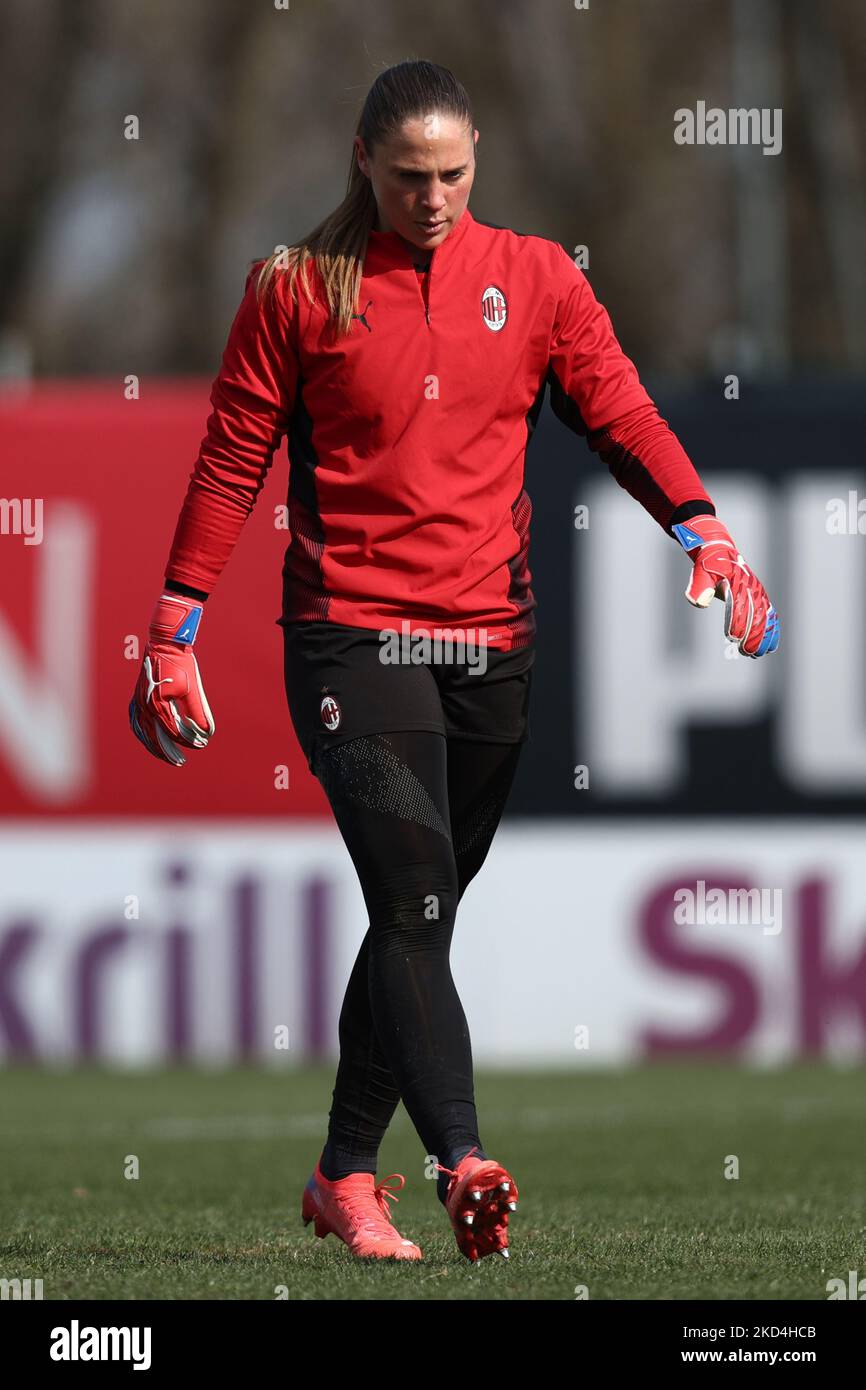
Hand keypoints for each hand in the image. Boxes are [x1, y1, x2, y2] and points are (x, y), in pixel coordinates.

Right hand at [129, 593, 214, 764]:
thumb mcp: (192, 689)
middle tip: (181, 763)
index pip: (173, 732)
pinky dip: (143, 735)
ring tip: (167, 757)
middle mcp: (144, 706)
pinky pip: (136, 723)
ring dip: (154, 747)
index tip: (200, 745)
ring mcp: (138, 702)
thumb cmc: (181, 665)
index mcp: (158, 704)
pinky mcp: (137, 699)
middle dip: (169, 752)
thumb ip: (198, 711)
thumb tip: (206, 731)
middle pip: (156, 737)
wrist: (164, 645)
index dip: (187, 741)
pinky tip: (149, 741)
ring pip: (143, 733)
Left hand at [673, 515, 779, 657]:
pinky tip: (771, 645)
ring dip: (764, 637)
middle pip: (755, 615)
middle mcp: (752, 588)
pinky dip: (772, 629)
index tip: (733, 638)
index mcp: (738, 583)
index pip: (739, 607)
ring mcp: (758, 593)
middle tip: (747, 652)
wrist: (720, 551)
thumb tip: (699, 603)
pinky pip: (770, 614)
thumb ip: (700, 586)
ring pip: (765, 618)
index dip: (737, 623)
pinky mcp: (760, 596)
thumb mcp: (701, 571)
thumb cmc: (709, 564)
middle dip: (752, 636)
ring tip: (759, 654)